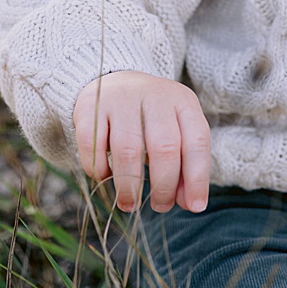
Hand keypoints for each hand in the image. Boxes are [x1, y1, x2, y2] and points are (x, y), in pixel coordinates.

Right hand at [73, 71, 210, 213]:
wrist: (115, 80)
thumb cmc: (152, 117)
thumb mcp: (177, 131)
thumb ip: (186, 165)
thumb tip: (191, 204)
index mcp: (183, 101)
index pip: (196, 141)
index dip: (197, 178)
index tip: (195, 207)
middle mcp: (154, 96)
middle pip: (164, 147)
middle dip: (163, 186)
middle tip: (160, 207)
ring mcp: (121, 99)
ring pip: (127, 150)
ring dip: (129, 186)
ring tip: (130, 204)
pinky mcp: (90, 107)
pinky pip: (93, 146)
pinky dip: (98, 169)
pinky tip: (104, 177)